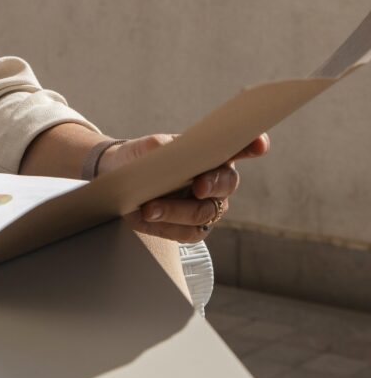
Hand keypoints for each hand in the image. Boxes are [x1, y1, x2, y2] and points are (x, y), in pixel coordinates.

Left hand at [97, 133, 270, 242]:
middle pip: (227, 183)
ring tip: (149, 208)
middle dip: (213, 184)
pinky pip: (188, 232)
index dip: (251, 145)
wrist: (118, 183)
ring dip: (176, 211)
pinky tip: (149, 218)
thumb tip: (163, 150)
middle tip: (197, 186)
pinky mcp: (193, 228)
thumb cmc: (138, 160)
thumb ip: (156, 147)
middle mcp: (215, 180)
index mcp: (208, 153)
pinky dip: (167, 225)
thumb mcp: (142, 149)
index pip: (237, 146)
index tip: (259, 144)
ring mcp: (207, 206)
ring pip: (204, 212)